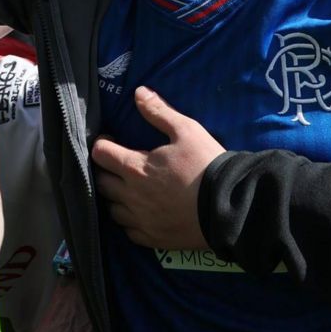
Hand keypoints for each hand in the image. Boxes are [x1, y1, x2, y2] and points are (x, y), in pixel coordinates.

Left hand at [92, 86, 221, 249]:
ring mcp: (141, 220)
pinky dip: (130, 221)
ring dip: (116, 197)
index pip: (100, 154)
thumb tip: (138, 92)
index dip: (103, 143)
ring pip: (112, 209)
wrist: (230, 207)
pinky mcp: (153, 239)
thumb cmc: (207, 165)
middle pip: (101, 183)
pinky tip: (141, 213)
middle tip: (120, 164)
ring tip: (129, 189)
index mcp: (135, 168)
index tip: (112, 140)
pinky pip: (128, 231)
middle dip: (106, 170)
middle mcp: (131, 196)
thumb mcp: (186, 130)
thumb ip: (159, 111)